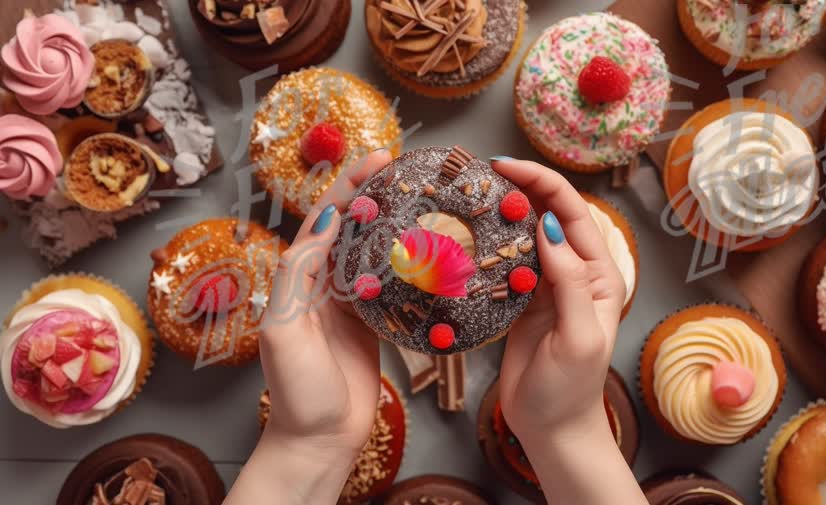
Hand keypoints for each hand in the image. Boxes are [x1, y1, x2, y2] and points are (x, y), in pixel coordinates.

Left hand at [225, 150, 391, 504]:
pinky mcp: (373, 324)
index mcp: (299, 280)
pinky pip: (391, 283)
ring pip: (373, 250)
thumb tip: (323, 224)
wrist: (320, 440)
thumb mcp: (286, 330)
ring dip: (394, 221)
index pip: (325, 219)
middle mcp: (323, 285)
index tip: (378, 159)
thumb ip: (298, 277)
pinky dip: (407, 262)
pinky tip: (428, 249)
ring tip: (421, 198)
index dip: (350, 186)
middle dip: (375, 194)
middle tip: (406, 169)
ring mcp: (351, 303)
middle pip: (352, 227)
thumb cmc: (298, 392)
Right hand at [491, 158, 645, 504]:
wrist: (552, 429)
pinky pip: (506, 261)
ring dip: (502, 211)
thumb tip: (548, 227)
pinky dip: (489, 243)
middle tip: (482, 171)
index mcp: (598, 274)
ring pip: (524, 234)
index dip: (541, 182)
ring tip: (471, 191)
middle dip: (520, 186)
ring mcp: (546, 284)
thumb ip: (569, 281)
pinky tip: (468, 232)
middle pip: (547, 213)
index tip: (505, 166)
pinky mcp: (521, 299)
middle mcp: (575, 272)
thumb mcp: (578, 336)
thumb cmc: (570, 390)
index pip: (571, 212)